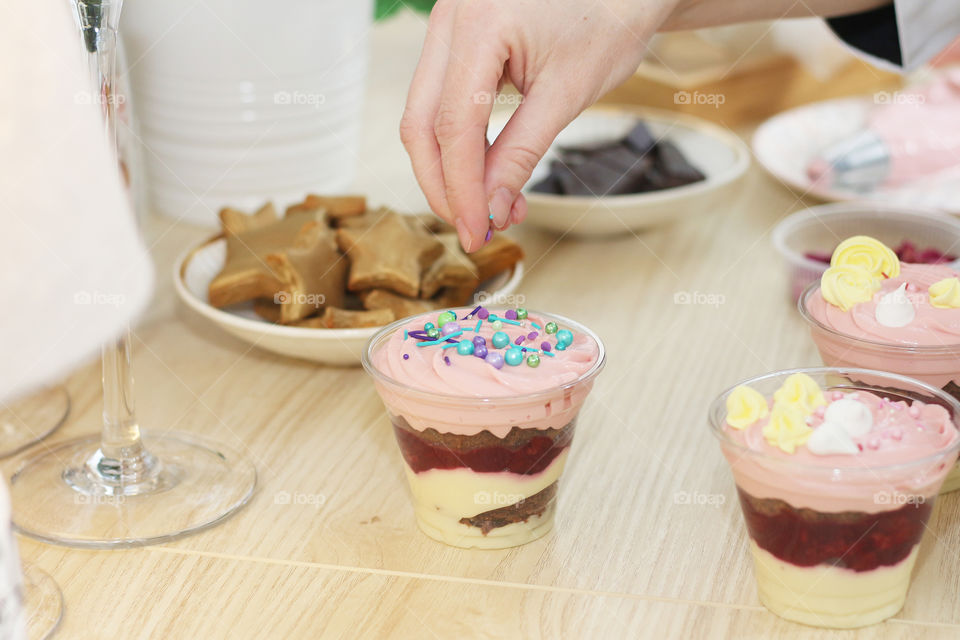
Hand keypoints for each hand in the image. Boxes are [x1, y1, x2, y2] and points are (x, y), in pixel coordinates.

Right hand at [400, 0, 675, 250]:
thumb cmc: (608, 21)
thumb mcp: (567, 94)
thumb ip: (522, 153)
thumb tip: (493, 209)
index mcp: (479, 23)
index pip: (453, 126)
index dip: (462, 189)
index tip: (478, 232)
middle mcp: (450, 18)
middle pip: (421, 122)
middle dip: (444, 186)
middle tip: (476, 229)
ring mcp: (448, 26)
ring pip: (424, 115)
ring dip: (452, 170)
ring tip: (495, 206)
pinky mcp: (456, 40)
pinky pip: (442, 101)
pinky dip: (462, 144)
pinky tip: (490, 174)